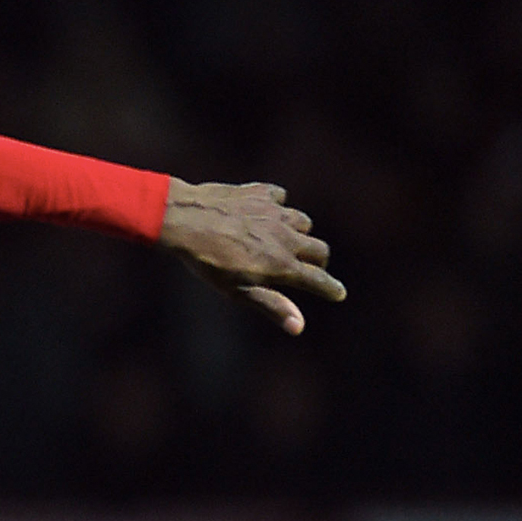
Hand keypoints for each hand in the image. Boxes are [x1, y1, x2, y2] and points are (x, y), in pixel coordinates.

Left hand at [158, 181, 344, 333]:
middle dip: (317, 261)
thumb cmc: (206, 261)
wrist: (183, 220)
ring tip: (282, 240)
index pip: (318, 279)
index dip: (330, 288)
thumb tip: (299, 327)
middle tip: (306, 267)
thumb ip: (271, 305)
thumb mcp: (236, 290)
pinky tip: (263, 213)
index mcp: (282, 264)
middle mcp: (286, 237)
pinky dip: (276, 206)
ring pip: (303, 222)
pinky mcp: (262, 193)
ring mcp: (276, 213)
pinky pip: (281, 198)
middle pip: (320, 250)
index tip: (337, 293)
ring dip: (298, 233)